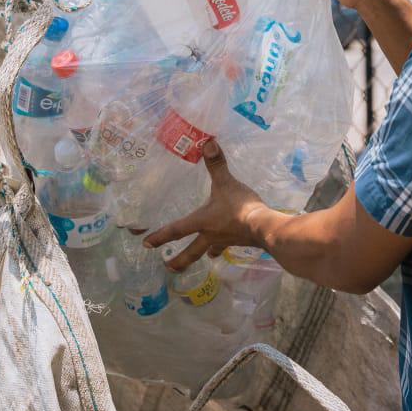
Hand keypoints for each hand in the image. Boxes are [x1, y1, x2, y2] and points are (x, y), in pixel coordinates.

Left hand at [143, 140, 275, 271]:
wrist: (266, 227)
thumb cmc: (241, 206)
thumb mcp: (226, 183)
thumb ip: (216, 164)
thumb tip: (207, 142)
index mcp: (202, 222)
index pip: (176, 230)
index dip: (160, 236)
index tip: (146, 244)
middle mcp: (210, 235)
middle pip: (191, 252)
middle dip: (179, 260)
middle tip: (168, 267)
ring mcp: (225, 241)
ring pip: (210, 250)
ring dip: (204, 254)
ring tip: (203, 257)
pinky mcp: (240, 242)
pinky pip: (227, 246)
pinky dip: (224, 246)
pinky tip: (226, 245)